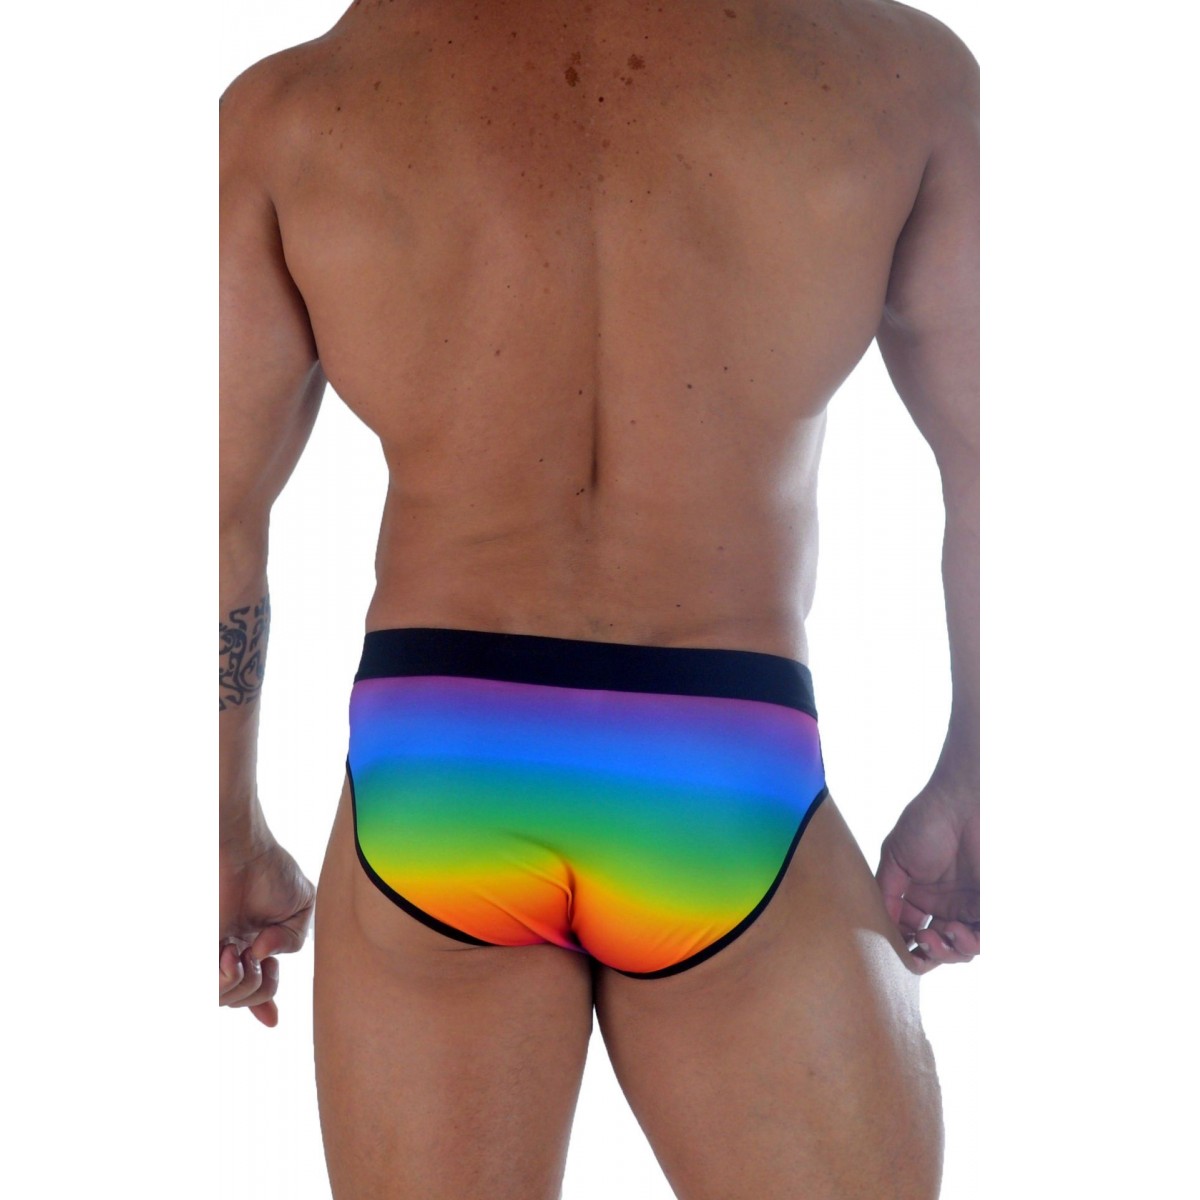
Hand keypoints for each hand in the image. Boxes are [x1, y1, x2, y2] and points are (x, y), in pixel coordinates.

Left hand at [220, 835, 315, 1025]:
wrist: (244, 851)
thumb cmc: (272, 872)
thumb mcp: (302, 909)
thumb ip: (293, 942)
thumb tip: (262, 960)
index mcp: (256, 943)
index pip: (257, 984)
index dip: (262, 1005)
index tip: (271, 1020)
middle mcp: (234, 951)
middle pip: (247, 997)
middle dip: (261, 989)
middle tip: (260, 955)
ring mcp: (215, 953)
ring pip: (227, 998)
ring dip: (244, 982)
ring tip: (241, 951)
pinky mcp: (202, 949)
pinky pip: (211, 986)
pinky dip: (226, 977)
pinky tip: (231, 954)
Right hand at [876, 777, 978, 972]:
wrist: (962, 802)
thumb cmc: (925, 822)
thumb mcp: (895, 857)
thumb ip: (887, 892)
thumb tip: (880, 927)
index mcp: (918, 896)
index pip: (909, 933)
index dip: (904, 947)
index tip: (898, 951)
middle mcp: (943, 905)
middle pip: (936, 946)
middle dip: (930, 954)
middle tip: (924, 943)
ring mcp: (968, 905)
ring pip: (961, 947)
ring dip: (952, 951)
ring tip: (946, 935)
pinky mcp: (990, 903)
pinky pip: (986, 935)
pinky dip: (973, 943)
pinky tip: (959, 932)